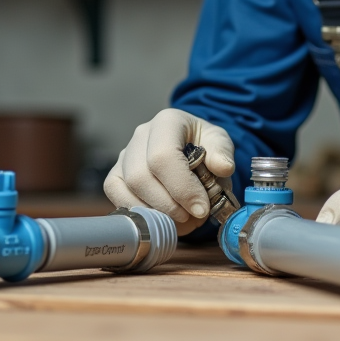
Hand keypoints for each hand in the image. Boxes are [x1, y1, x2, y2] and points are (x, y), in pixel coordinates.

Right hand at [103, 109, 234, 235]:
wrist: (190, 147)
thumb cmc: (204, 145)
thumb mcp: (219, 142)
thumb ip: (222, 153)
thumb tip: (223, 167)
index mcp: (167, 122)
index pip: (163, 156)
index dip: (181, 188)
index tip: (201, 208)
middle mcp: (141, 135)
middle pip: (141, 176)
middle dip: (169, 205)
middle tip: (193, 216)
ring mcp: (125, 154)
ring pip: (128, 188)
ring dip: (156, 212)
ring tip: (182, 218)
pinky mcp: (116, 173)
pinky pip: (116, 195)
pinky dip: (139, 212)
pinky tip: (162, 218)